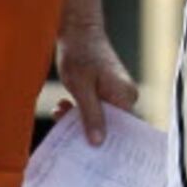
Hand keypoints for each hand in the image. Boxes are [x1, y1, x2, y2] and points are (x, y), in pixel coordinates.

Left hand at [55, 22, 139, 144]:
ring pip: (100, 118)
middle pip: (112, 127)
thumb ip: (91, 115)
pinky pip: (95, 109)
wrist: (77, 30)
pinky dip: (79, 110)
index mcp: (125, 96)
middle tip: (69, 137)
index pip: (125, 131)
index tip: (90, 155)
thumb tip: (99, 143)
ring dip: (79, 119)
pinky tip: (63, 106)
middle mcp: (126, 96)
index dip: (109, 145)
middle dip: (89, 132)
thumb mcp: (80, 88)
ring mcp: (117, 93)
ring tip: (61, 111)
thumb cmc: (79, 55)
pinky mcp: (106, 91)